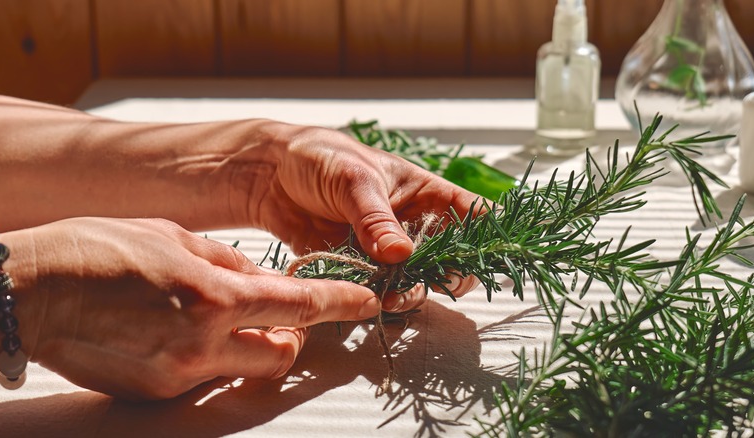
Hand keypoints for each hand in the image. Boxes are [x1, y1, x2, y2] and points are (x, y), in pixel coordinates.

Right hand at [3, 217, 380, 399]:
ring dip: (249, 345)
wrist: (34, 291)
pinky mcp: (157, 393)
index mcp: (215, 293)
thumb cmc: (100, 250)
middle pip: (283, 353)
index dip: (342, 303)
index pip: (301, 305)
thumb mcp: (175, 236)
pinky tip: (179, 331)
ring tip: (219, 318)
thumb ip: (229, 262)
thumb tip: (262, 278)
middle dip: (290, 334)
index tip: (366, 301)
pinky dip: (211, 356)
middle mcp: (204, 341)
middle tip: (276, 313)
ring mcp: (180, 374)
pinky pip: (205, 378)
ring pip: (245, 369)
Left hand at [243, 126, 481, 309]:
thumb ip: (376, 218)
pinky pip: (377, 290)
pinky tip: (367, 300)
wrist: (269, 174)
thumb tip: (401, 255)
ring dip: (408, 294)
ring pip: (414, 281)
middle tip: (422, 286)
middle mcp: (412, 225)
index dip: (485, 238)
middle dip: (443, 278)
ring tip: (388, 297)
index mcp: (424, 193)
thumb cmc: (319, 157)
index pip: (472, 215)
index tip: (479, 260)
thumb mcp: (353, 179)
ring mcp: (386, 249)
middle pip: (449, 260)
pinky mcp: (358, 268)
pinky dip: (376, 299)